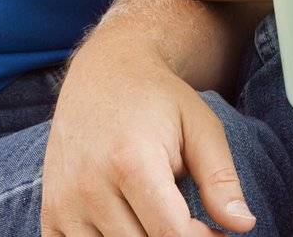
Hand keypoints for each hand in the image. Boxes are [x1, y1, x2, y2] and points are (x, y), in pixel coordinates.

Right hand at [41, 35, 253, 235]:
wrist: (103, 72)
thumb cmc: (159, 99)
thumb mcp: (200, 126)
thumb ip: (221, 179)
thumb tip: (243, 225)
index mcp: (131, 162)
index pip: (170, 234)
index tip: (215, 232)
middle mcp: (90, 187)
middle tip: (191, 222)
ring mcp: (64, 204)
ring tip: (158, 213)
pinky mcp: (50, 214)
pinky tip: (130, 223)